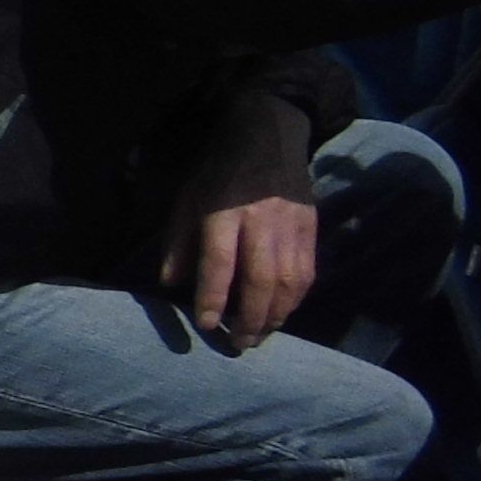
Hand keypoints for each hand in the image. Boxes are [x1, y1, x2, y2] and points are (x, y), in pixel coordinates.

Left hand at [162, 90, 319, 346]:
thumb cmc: (219, 172)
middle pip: (260, 278)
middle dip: (250, 317)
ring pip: (289, 281)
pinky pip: (307, 272)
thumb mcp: (187, 200)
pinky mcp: (311, 228)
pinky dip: (295, 300)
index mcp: (224, 212)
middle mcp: (261, 221)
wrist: (269, 137)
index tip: (205, 324)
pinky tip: (281, 314)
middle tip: (238, 344)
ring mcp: (291, 225)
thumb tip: (169, 284)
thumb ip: (179, 243)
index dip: (212, 296)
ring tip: (260, 336)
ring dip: (275, 315)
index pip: (220, 262)